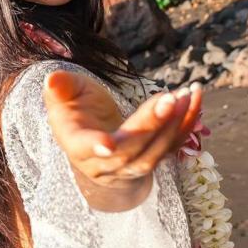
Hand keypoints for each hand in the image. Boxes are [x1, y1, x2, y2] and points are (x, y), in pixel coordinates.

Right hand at [43, 71, 201, 203]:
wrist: (92, 135)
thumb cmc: (75, 108)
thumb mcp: (65, 94)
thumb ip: (61, 88)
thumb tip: (51, 78)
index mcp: (75, 143)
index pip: (85, 148)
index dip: (96, 147)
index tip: (109, 144)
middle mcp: (102, 163)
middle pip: (129, 149)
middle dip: (151, 124)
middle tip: (171, 98)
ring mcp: (128, 168)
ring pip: (154, 153)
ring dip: (174, 125)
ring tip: (188, 95)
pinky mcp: (150, 162)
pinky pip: (170, 148)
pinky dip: (186, 126)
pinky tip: (195, 102)